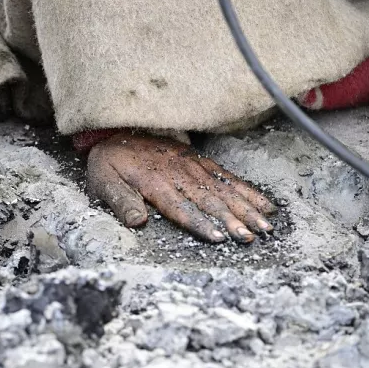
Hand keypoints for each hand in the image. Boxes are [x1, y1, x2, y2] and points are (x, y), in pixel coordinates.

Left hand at [87, 132, 276, 242]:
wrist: (118, 130)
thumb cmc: (111, 162)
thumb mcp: (103, 181)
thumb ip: (120, 201)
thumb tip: (137, 222)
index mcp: (154, 181)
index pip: (180, 207)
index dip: (199, 223)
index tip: (218, 237)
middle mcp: (178, 173)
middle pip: (208, 200)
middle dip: (232, 219)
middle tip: (250, 237)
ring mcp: (192, 165)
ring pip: (223, 189)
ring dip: (246, 208)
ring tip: (265, 226)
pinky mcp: (200, 161)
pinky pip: (227, 177)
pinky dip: (247, 191)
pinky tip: (265, 204)